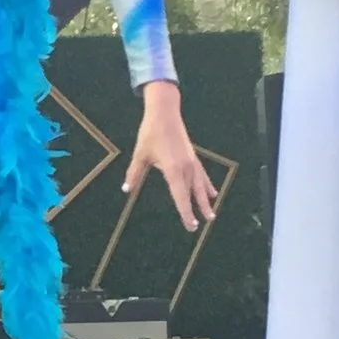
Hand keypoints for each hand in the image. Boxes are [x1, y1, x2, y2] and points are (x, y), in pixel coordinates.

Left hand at [123, 79, 216, 233]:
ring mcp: (192, 161)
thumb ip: (134, 173)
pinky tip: (212, 193)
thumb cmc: (151, 132)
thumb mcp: (140, 154)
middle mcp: (186, 167)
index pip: (181, 197)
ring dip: (206, 200)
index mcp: (173, 169)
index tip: (190, 226)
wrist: (165, 112)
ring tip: (211, 215)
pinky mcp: (193, 156)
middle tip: (201, 226)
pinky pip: (202, 175)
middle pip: (193, 194)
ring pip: (201, 186)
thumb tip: (126, 189)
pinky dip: (207, 185)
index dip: (186, 212)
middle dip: (198, 210)